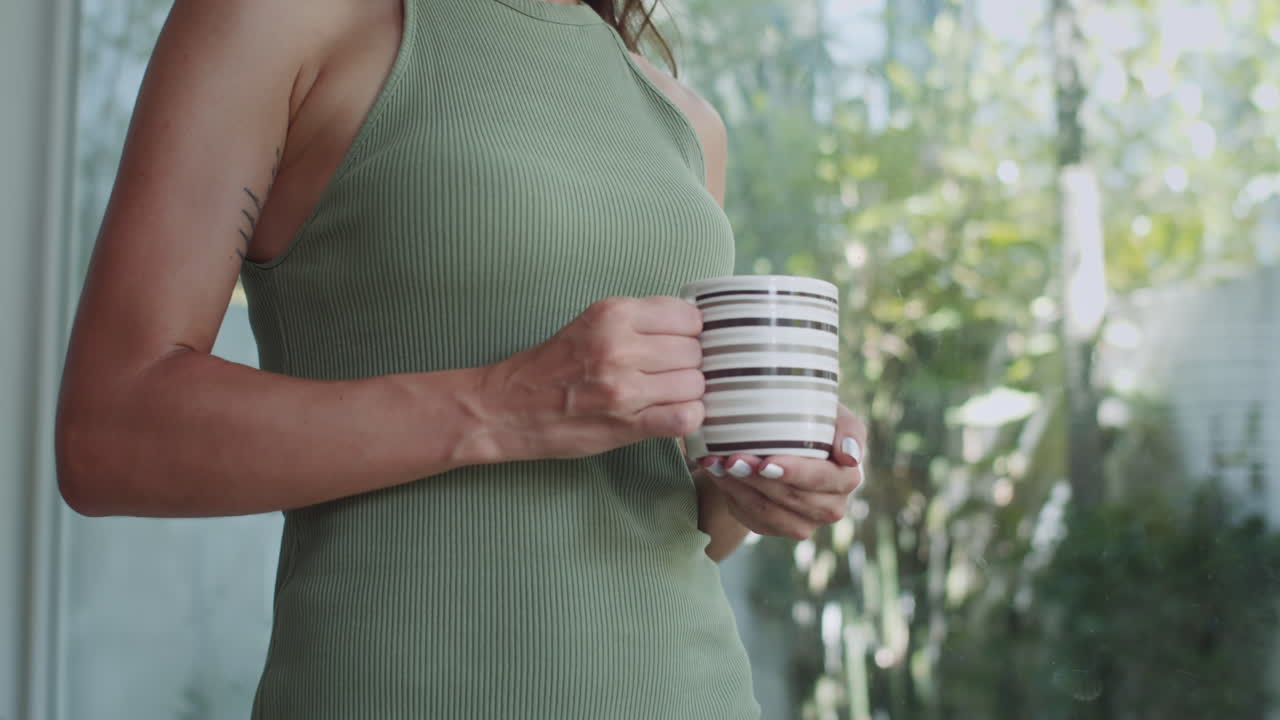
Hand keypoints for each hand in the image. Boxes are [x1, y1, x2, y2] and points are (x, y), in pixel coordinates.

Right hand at [476, 296, 705, 460]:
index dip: (689, 333)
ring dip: (688, 393)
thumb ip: (639, 322)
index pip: (688, 317)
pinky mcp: (626, 425)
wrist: (507, 407)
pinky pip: (685, 418)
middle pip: (695, 352)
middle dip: (689, 364)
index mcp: (614, 314)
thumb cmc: (552, 366)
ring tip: (665, 396)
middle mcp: (620, 347)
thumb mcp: (593, 323)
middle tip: (668, 375)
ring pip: (696, 384)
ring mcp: (624, 388)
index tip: (678, 344)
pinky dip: (688, 418)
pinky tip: (672, 415)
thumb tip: (695, 329)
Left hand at [697, 404, 865, 539]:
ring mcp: (805, 522)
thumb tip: (850, 457)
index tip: (766, 462)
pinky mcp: (777, 528)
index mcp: (848, 477)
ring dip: (739, 487)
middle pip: (791, 497)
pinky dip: (731, 494)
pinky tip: (716, 473)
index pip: (823, 479)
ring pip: (768, 510)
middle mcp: (832, 506)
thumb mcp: (830, 414)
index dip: (795, 473)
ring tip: (717, 464)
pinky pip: (752, 517)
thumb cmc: (811, 420)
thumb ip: (848, 430)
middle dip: (758, 479)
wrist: (781, 439)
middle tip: (731, 459)